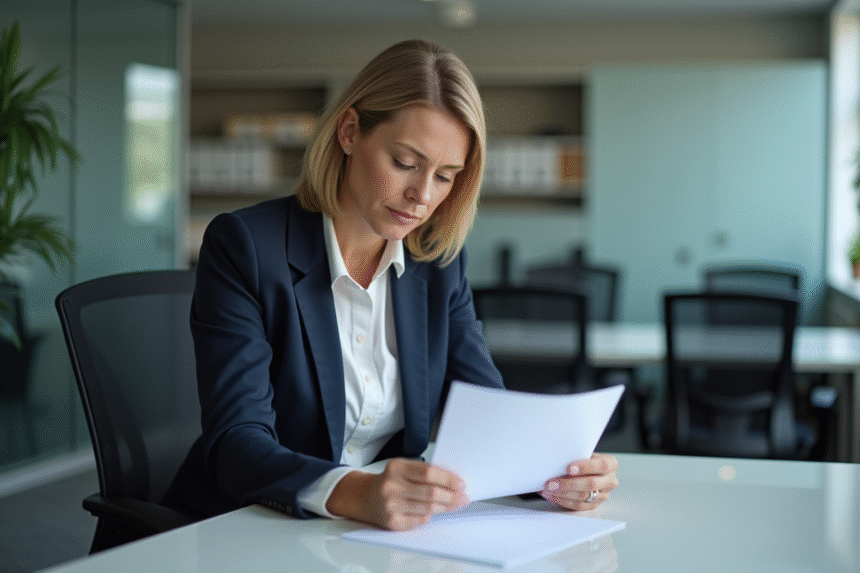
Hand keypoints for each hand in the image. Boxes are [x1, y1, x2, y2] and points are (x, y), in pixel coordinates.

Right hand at [326, 458, 469, 529]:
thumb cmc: (390, 481)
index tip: (461, 483)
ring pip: (427, 508)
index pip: (428, 473)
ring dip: (446, 507)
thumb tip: (453, 482)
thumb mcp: (402, 468)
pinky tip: (436, 511)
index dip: (448, 479)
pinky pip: (419, 520)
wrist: (365, 497)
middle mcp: (391, 487)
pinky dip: (430, 515)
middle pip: (430, 493)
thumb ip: (423, 472)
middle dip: (452, 496)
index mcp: (396, 468)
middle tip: (463, 497)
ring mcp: (391, 506)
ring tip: (456, 504)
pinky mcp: (393, 522)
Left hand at [540, 453, 617, 510]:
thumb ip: (576, 455)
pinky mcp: (594, 505)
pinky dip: (563, 500)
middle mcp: (610, 480)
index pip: (601, 466)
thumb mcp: (583, 453)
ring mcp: (604, 495)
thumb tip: (558, 460)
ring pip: (583, 496)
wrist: (587, 469)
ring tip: (548, 489)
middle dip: (569, 484)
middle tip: (552, 483)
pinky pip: (578, 506)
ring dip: (563, 493)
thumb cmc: (583, 458)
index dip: (585, 467)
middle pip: (591, 484)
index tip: (569, 468)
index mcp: (611, 464)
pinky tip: (552, 495)